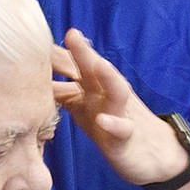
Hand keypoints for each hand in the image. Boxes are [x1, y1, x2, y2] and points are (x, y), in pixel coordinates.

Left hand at [53, 29, 186, 186]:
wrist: (154, 154)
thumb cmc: (112, 124)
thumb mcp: (84, 106)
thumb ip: (63, 90)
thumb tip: (35, 77)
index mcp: (93, 87)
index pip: (75, 65)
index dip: (59, 54)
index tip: (40, 38)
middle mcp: (105, 95)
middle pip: (95, 70)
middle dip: (83, 52)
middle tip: (72, 35)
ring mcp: (119, 113)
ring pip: (116, 91)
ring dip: (109, 77)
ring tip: (100, 64)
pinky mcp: (125, 138)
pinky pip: (122, 129)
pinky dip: (114, 124)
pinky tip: (104, 120)